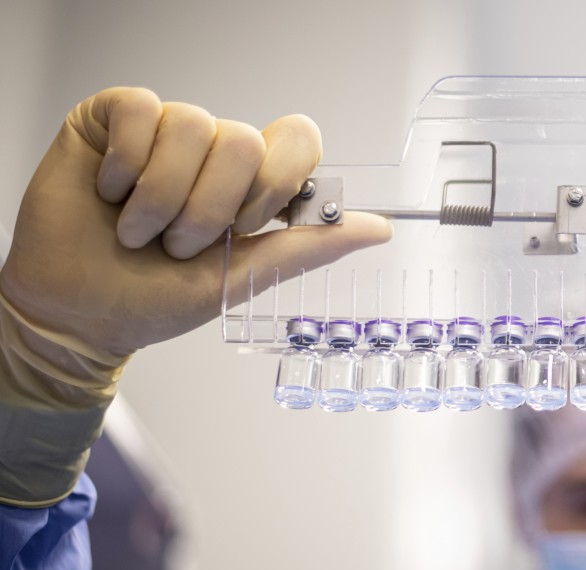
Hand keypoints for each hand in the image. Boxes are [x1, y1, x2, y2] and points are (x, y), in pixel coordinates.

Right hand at [1, 87, 390, 357]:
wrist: (79, 315)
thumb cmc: (156, 299)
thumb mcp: (242, 277)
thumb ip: (308, 246)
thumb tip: (378, 228)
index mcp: (251, 184)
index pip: (297, 138)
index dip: (278, 181)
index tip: (250, 225)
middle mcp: (214, 151)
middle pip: (244, 139)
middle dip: (210, 209)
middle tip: (179, 245)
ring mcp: (165, 132)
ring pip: (192, 125)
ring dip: (162, 197)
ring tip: (139, 231)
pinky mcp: (114, 118)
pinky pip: (142, 111)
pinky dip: (126, 166)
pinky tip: (111, 193)